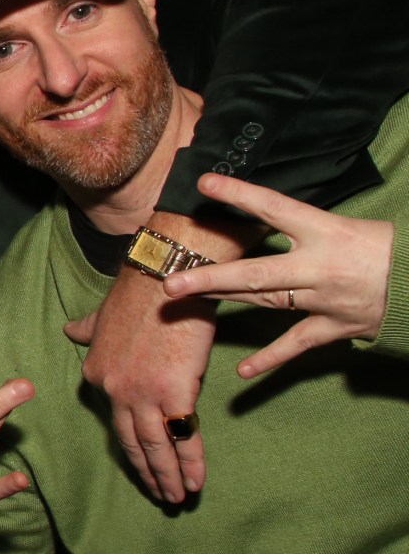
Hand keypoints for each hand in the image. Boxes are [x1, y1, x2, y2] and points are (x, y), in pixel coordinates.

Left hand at [69, 211, 250, 503]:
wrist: (166, 276)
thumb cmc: (141, 294)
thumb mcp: (102, 316)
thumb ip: (87, 330)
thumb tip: (70, 330)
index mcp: (96, 374)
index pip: (114, 419)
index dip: (129, 445)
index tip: (142, 463)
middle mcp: (114, 390)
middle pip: (131, 441)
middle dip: (147, 472)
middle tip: (160, 496)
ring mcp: (141, 394)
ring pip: (155, 446)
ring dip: (168, 476)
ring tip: (177, 498)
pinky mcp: (173, 392)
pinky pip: (182, 436)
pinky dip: (189, 462)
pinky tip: (196, 481)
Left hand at [162, 172, 394, 377]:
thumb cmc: (384, 246)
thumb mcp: (344, 223)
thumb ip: (300, 224)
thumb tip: (257, 213)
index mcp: (325, 230)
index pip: (275, 207)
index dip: (240, 194)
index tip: (205, 182)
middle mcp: (320, 267)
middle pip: (258, 272)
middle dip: (212, 276)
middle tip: (170, 281)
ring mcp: (326, 299)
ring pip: (265, 300)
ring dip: (224, 299)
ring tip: (180, 298)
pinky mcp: (336, 326)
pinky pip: (298, 344)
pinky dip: (271, 358)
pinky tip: (244, 371)